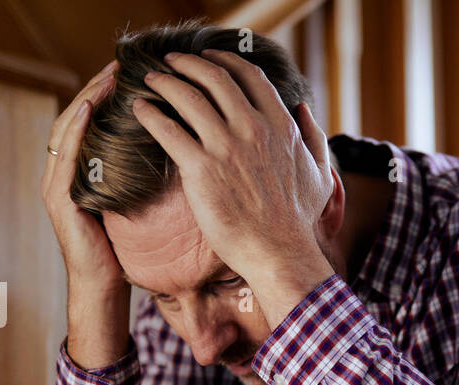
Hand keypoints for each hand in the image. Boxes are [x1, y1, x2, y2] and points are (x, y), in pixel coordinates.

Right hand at [41, 60, 131, 366]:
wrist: (104, 291)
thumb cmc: (122, 253)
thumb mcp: (134, 205)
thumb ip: (136, 177)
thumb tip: (171, 148)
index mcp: (80, 171)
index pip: (91, 119)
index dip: (107, 92)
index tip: (131, 70)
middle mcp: (62, 171)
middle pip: (76, 114)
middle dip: (97, 86)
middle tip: (121, 61)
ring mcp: (56, 183)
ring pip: (67, 127)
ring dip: (86, 97)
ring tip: (107, 74)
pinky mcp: (59, 199)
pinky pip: (65, 155)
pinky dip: (75, 129)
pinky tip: (88, 107)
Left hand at [132, 50, 336, 326]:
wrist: (279, 253)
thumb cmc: (298, 221)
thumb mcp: (319, 174)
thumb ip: (314, 137)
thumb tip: (302, 108)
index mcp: (281, 126)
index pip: (249, 76)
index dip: (225, 60)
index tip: (209, 58)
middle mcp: (253, 128)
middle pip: (214, 77)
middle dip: (188, 64)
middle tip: (171, 62)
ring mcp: (225, 147)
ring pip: (187, 96)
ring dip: (164, 82)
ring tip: (150, 79)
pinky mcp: (200, 169)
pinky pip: (167, 129)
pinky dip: (149, 114)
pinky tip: (139, 109)